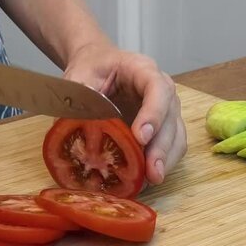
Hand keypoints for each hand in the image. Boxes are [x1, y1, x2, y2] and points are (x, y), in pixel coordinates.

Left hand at [64, 43, 186, 184]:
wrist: (98, 65)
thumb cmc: (91, 68)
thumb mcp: (79, 76)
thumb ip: (77, 98)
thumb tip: (69, 129)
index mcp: (142, 69)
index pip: (157, 88)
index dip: (153, 113)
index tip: (141, 137)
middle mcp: (162, 89)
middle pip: (171, 117)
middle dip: (162, 147)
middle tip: (152, 171)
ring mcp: (165, 109)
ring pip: (176, 135)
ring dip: (166, 159)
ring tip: (152, 180)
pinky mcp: (163, 128)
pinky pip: (171, 147)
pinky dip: (161, 163)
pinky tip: (146, 179)